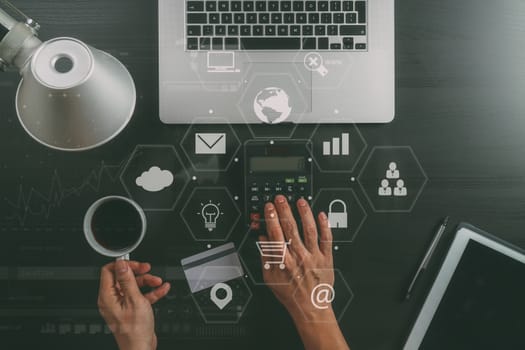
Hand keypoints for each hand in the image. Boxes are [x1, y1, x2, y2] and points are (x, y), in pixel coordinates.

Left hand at [98, 260, 170, 349]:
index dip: (122, 265)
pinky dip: (151, 292)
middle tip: (148, 269)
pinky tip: (162, 290)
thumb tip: (121, 264)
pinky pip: (140, 296)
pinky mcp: (131, 309)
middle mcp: (112, 300)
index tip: (134, 263)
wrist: (141, 348)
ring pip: (133, 286)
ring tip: (158, 282)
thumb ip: (128, 280)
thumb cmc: (135, 331)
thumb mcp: (134, 300)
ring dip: (147, 282)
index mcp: (107, 297)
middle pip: (123, 278)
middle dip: (138, 273)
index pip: (109, 272)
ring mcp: (122, 305)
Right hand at [261, 195, 349, 349]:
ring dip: (304, 214)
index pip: (275, 234)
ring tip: (300, 202)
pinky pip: (326, 239)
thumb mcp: (270, 278)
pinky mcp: (326, 258)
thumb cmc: (291, 294)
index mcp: (283, 261)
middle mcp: (299, 256)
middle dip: (284, 210)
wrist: (310, 307)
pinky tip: (321, 215)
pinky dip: (324, 226)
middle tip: (280, 199)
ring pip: (309, 230)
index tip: (268, 208)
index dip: (271, 218)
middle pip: (290, 228)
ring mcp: (313, 256)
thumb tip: (263, 239)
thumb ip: (266, 257)